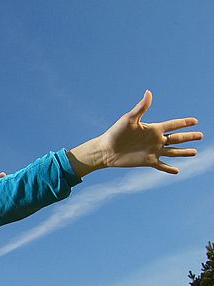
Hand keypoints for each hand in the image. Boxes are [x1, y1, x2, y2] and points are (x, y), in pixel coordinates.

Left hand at [69, 90, 201, 175]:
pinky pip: (161, 165)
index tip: (195, 120)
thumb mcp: (129, 119)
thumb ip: (141, 107)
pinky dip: (168, 168)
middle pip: (177, 138)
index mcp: (153, 128)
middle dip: (189, 137)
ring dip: (184, 152)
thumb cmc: (116, 132)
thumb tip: (149, 92)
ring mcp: (152, 151)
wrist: (106, 150)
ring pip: (173, 152)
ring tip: (195, 152)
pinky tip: (177, 171)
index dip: (184, 123)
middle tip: (201, 135)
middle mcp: (155, 140)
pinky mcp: (147, 161)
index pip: (173, 125)